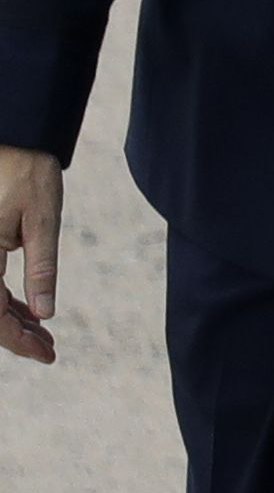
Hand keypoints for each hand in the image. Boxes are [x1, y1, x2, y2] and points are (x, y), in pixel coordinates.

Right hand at [0, 145, 54, 364]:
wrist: (12, 138)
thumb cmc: (27, 173)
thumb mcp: (43, 220)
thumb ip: (41, 268)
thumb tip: (44, 314)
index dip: (16, 340)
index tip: (47, 354)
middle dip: (14, 336)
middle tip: (50, 350)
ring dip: (9, 320)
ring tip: (43, 336)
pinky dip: (3, 300)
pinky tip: (28, 311)